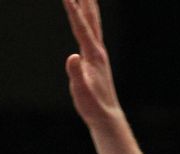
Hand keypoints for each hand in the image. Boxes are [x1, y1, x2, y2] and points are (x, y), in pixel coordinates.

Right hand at [62, 0, 124, 126]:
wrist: (107, 117)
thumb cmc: (93, 106)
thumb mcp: (81, 91)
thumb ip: (76, 74)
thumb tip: (72, 57)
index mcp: (93, 55)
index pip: (80, 27)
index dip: (73, 9)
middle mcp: (98, 51)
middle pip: (91, 19)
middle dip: (85, 0)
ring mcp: (99, 55)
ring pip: (94, 24)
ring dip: (90, 7)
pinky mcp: (97, 60)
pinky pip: (92, 34)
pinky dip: (89, 22)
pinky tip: (87, 21)